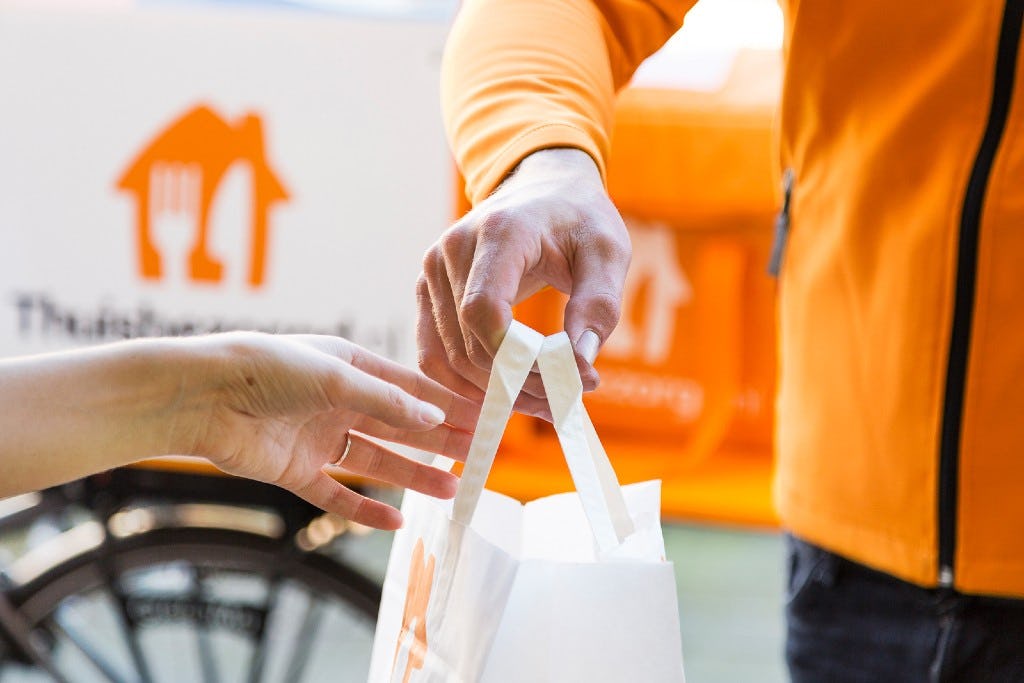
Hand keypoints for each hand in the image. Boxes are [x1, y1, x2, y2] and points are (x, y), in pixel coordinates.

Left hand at [174, 332, 479, 529]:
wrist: (201, 398)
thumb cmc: (266, 369)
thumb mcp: (335, 377)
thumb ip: (386, 401)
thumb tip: (434, 414)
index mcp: (349, 367)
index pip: (409, 388)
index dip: (446, 403)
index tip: (482, 417)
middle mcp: (337, 401)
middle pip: (399, 426)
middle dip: (439, 440)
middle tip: (478, 455)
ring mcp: (318, 437)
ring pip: (377, 461)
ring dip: (413, 476)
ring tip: (452, 490)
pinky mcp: (296, 470)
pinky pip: (338, 494)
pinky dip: (364, 509)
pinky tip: (395, 521)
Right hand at [417, 148, 630, 416]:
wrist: (543, 189)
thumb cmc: (579, 219)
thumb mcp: (607, 252)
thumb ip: (598, 303)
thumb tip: (580, 362)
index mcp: (499, 233)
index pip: (484, 311)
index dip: (518, 359)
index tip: (568, 381)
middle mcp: (453, 250)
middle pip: (468, 343)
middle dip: (519, 384)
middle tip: (569, 399)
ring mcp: (433, 271)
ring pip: (448, 359)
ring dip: (495, 393)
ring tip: (546, 402)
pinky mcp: (428, 292)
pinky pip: (435, 354)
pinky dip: (468, 385)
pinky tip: (511, 394)